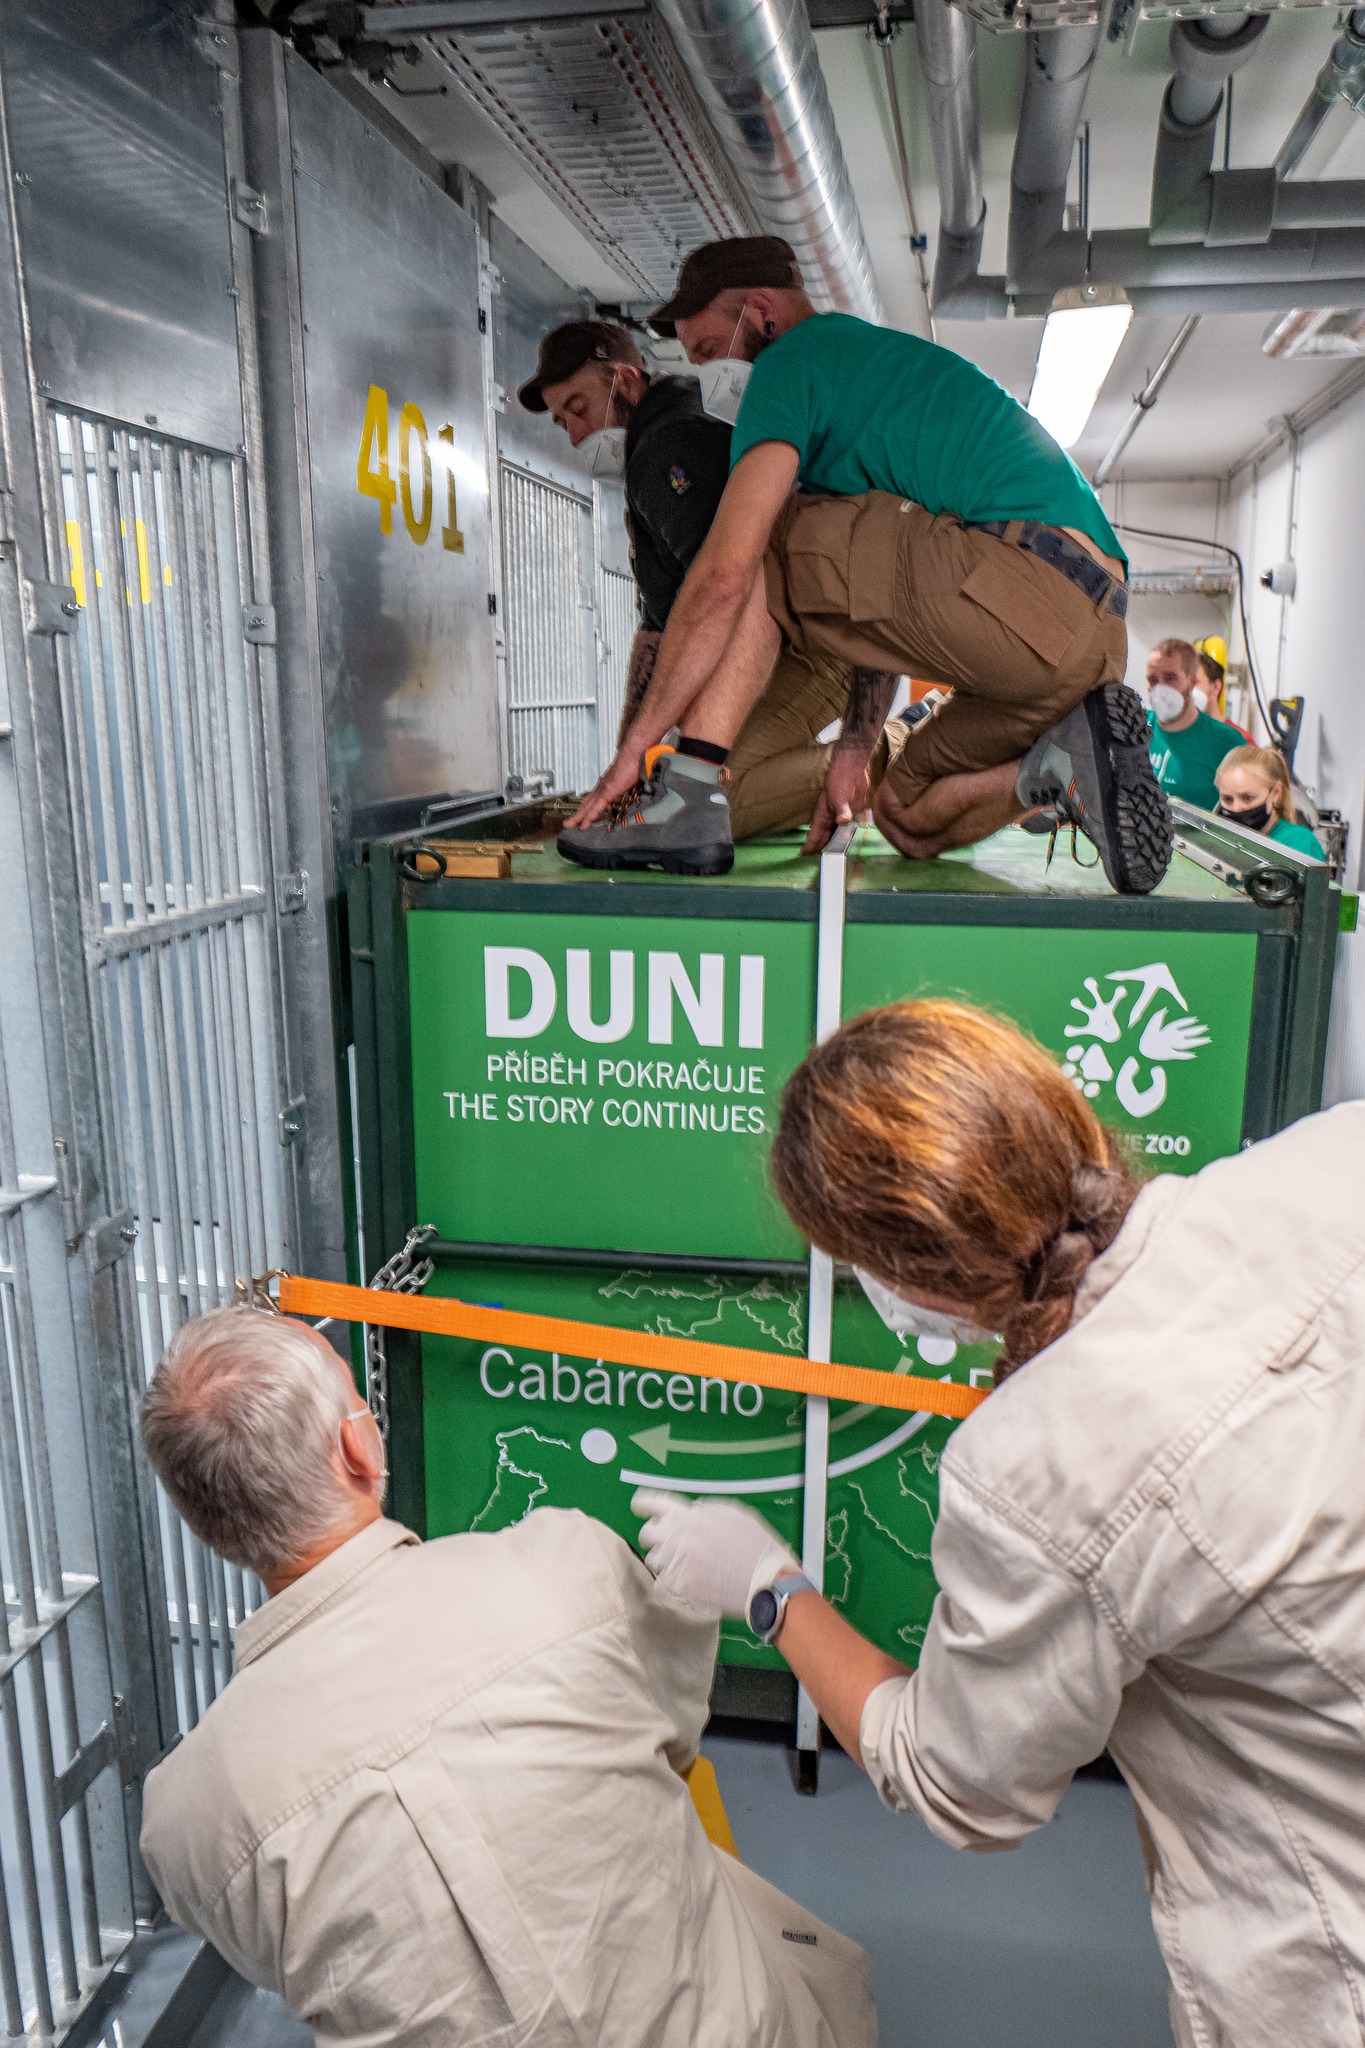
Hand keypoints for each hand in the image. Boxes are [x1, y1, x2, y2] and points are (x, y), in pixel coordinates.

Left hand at [566, 744, 645, 828]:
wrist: (635, 753)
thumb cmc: (637, 762)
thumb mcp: (632, 778)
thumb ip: (628, 786)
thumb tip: (632, 792)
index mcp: (607, 782)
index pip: (594, 796)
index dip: (587, 805)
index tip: (582, 813)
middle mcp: (602, 785)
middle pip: (586, 802)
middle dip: (578, 813)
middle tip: (568, 823)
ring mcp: (603, 789)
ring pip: (587, 806)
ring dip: (578, 817)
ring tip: (568, 826)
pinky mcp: (606, 792)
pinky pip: (595, 808)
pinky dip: (589, 818)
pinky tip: (583, 826)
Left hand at [632, 1489, 798, 1619]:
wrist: (764, 1581)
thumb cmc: (754, 1545)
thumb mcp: (732, 1513)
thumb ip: (704, 1510)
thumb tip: (691, 1512)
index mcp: (688, 1515)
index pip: (653, 1504)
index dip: (644, 1504)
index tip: (640, 1507)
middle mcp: (676, 1537)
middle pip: (647, 1533)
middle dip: (656, 1535)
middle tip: (670, 1541)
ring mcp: (675, 1563)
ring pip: (654, 1559)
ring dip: (666, 1559)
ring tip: (687, 1563)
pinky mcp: (678, 1586)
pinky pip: (663, 1582)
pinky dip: (674, 1581)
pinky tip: (691, 1580)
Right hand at [802, 747, 872, 854]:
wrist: (853, 769)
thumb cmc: (839, 780)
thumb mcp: (838, 796)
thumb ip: (842, 810)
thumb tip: (843, 821)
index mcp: (823, 815)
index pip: (814, 834)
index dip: (809, 844)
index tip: (804, 854)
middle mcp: (830, 818)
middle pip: (825, 837)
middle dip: (822, 848)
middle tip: (823, 862)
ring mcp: (841, 816)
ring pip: (836, 834)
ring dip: (836, 844)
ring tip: (834, 856)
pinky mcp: (853, 813)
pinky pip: (849, 828)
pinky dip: (848, 836)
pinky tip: (849, 843)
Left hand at [1137, 1008, 1210, 1060]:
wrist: (1143, 1047)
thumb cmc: (1148, 1035)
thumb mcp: (1153, 1024)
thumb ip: (1158, 1016)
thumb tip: (1165, 1008)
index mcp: (1169, 1030)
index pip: (1180, 1024)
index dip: (1187, 1022)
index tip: (1195, 1019)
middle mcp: (1173, 1037)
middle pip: (1187, 1033)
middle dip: (1196, 1031)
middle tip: (1206, 1028)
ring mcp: (1173, 1045)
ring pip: (1187, 1043)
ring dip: (1197, 1042)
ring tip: (1207, 1040)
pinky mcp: (1170, 1054)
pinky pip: (1180, 1055)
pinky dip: (1186, 1055)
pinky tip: (1194, 1055)